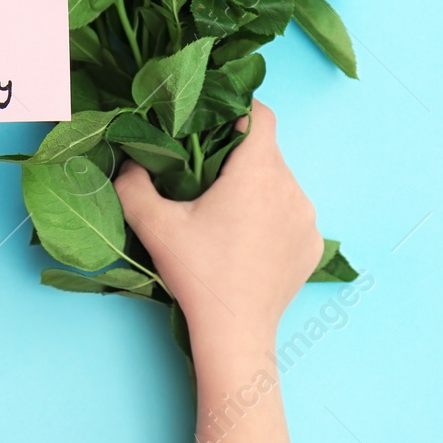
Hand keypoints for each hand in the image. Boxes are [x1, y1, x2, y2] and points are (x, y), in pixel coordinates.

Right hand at [113, 101, 321, 351]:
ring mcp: (308, 219)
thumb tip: (130, 158)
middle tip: (205, 176)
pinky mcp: (313, 244)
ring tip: (225, 213)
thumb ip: (132, 182)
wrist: (235, 334)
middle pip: (267, 150)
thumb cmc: (197, 274)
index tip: (211, 122)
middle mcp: (291, 189)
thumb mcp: (154, 225)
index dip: (235, 109)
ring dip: (256, 186)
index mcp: (257, 173)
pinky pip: (292, 213)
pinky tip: (247, 239)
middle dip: (237, 155)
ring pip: (280, 181)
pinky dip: (271, 215)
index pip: (260, 114)